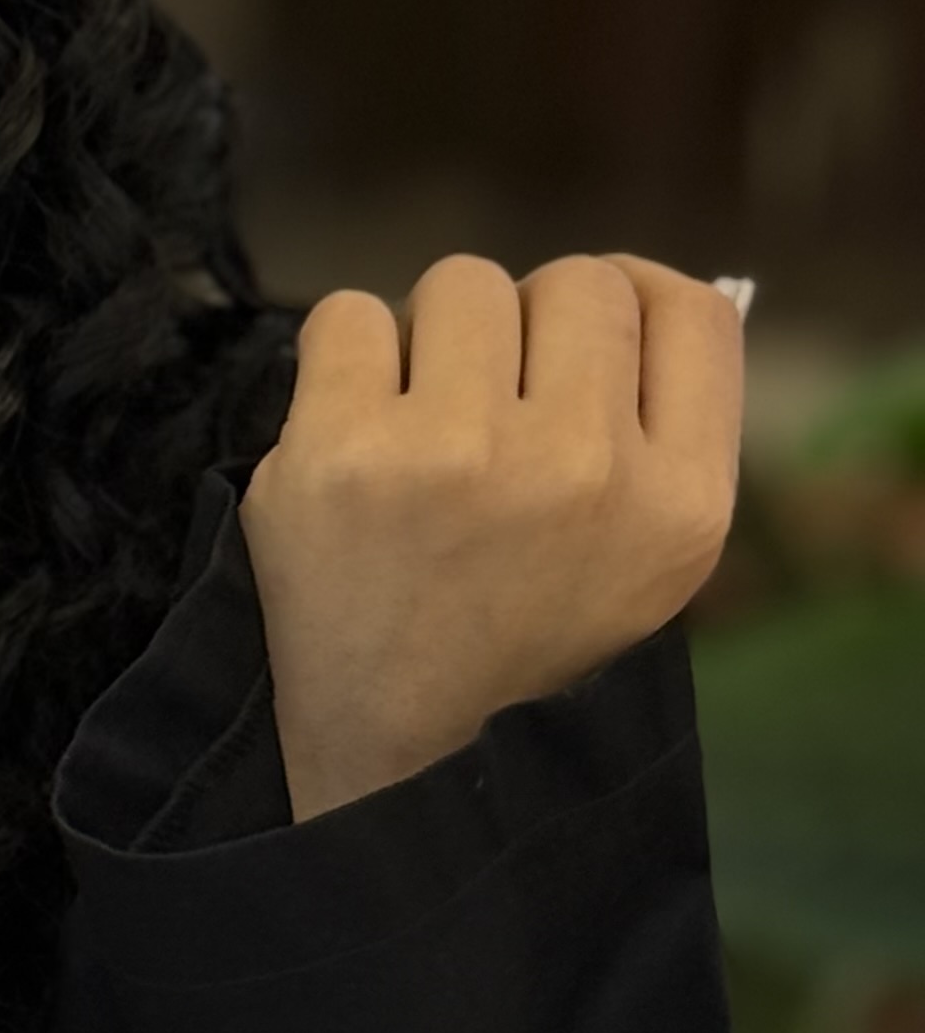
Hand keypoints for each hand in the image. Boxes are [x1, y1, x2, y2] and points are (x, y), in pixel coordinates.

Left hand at [238, 254, 743, 823]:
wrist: (397, 749)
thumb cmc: (522, 636)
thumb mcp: (647, 558)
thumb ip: (664, 427)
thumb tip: (638, 284)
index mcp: (679, 503)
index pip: (692, 312)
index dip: (635, 299)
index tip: (581, 335)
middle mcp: (583, 468)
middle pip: (577, 283)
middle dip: (528, 324)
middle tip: (486, 400)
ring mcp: (459, 453)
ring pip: (464, 283)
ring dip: (434, 334)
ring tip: (419, 419)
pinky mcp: (341, 451)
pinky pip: (351, 313)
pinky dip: (345, 353)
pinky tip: (353, 426)